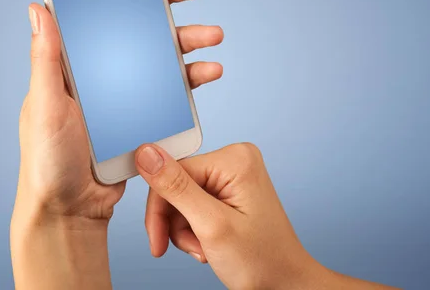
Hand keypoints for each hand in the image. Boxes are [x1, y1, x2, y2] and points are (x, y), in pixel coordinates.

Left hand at [14, 0, 223, 223]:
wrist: (71, 209)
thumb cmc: (47, 160)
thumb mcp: (43, 105)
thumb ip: (46, 59)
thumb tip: (38, 8)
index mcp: (71, 60)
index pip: (89, 5)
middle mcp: (99, 68)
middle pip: (135, 22)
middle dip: (162, 0)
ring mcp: (124, 90)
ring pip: (160, 53)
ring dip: (187, 39)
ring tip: (213, 34)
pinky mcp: (143, 114)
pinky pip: (172, 88)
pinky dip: (192, 77)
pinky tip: (208, 72)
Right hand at [135, 143, 397, 289]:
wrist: (284, 284)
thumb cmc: (263, 260)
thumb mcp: (211, 225)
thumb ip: (175, 187)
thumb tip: (145, 152)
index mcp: (233, 159)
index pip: (172, 171)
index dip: (159, 207)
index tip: (157, 239)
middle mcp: (233, 160)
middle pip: (175, 183)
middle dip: (175, 221)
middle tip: (190, 246)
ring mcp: (232, 175)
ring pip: (181, 196)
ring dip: (184, 228)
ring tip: (203, 248)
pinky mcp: (228, 189)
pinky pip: (192, 203)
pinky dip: (193, 228)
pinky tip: (207, 243)